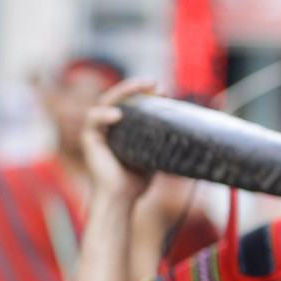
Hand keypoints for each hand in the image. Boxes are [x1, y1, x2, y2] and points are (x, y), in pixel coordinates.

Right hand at [80, 78, 159, 202]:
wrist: (121, 198)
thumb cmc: (136, 180)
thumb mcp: (155, 155)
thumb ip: (163, 141)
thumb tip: (191, 131)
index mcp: (123, 128)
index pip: (132, 103)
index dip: (146, 93)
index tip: (164, 91)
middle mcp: (109, 126)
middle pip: (118, 97)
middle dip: (135, 86)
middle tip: (153, 82)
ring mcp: (98, 131)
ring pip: (105, 102)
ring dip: (121, 91)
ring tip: (138, 88)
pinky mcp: (89, 139)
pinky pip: (92, 119)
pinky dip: (103, 114)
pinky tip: (117, 114)